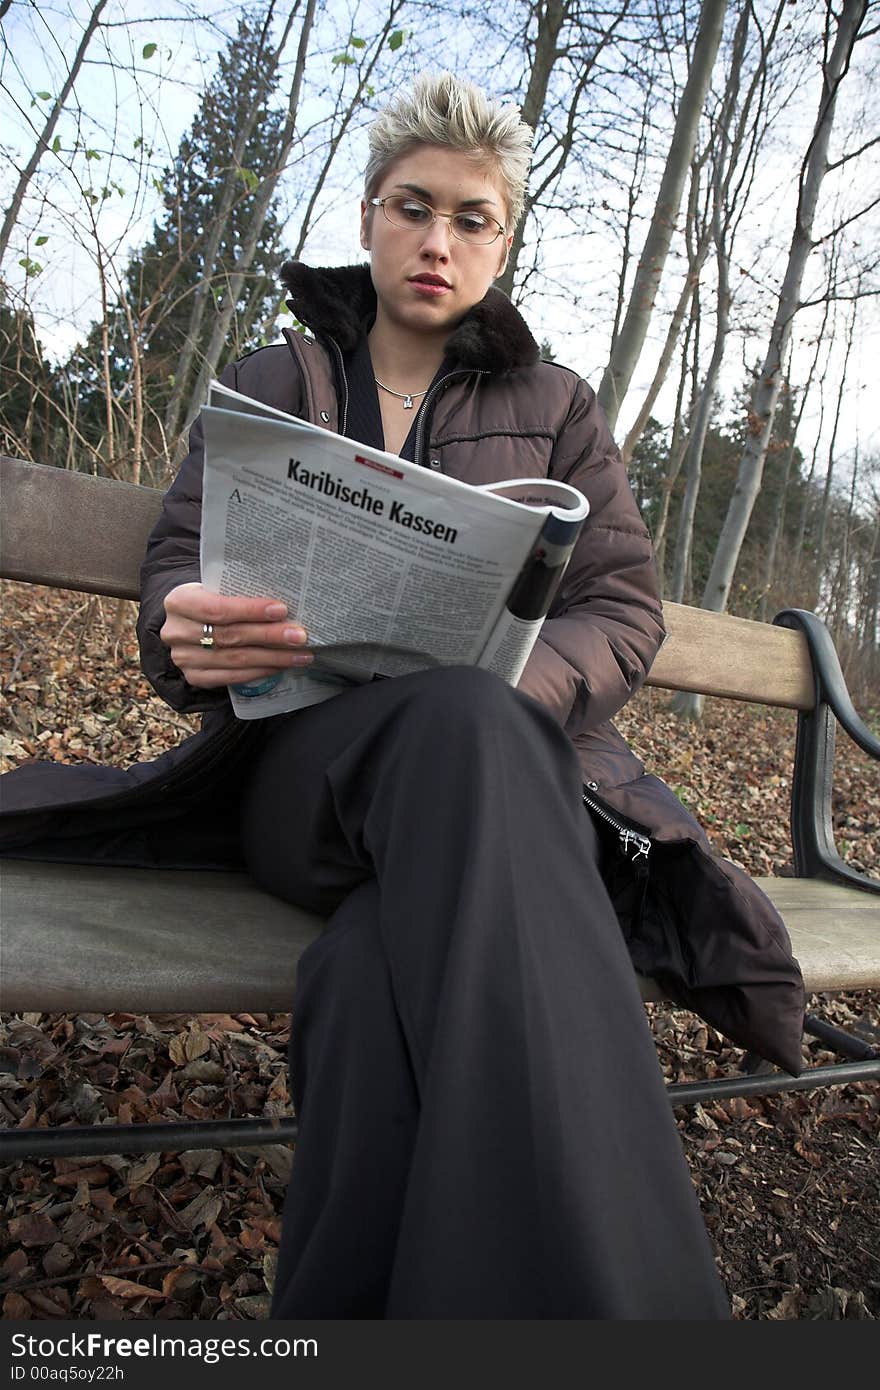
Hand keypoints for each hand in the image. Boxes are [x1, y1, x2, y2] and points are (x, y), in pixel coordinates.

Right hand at [160, 582, 312, 688]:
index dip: (250, 611)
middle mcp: (176, 632)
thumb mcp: (215, 588)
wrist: (188, 621)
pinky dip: (260, 672)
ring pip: (234, 660)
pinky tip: (281, 666)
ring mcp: (183, 658)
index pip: (217, 609)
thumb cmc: (210, 599)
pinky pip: (232, 677)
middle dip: (269, 636)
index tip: (282, 610)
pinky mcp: (194, 677)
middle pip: (230, 636)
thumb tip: (285, 606)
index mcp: (179, 601)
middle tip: (299, 636)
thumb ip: (239, 594)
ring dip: (272, 658)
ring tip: (300, 654)